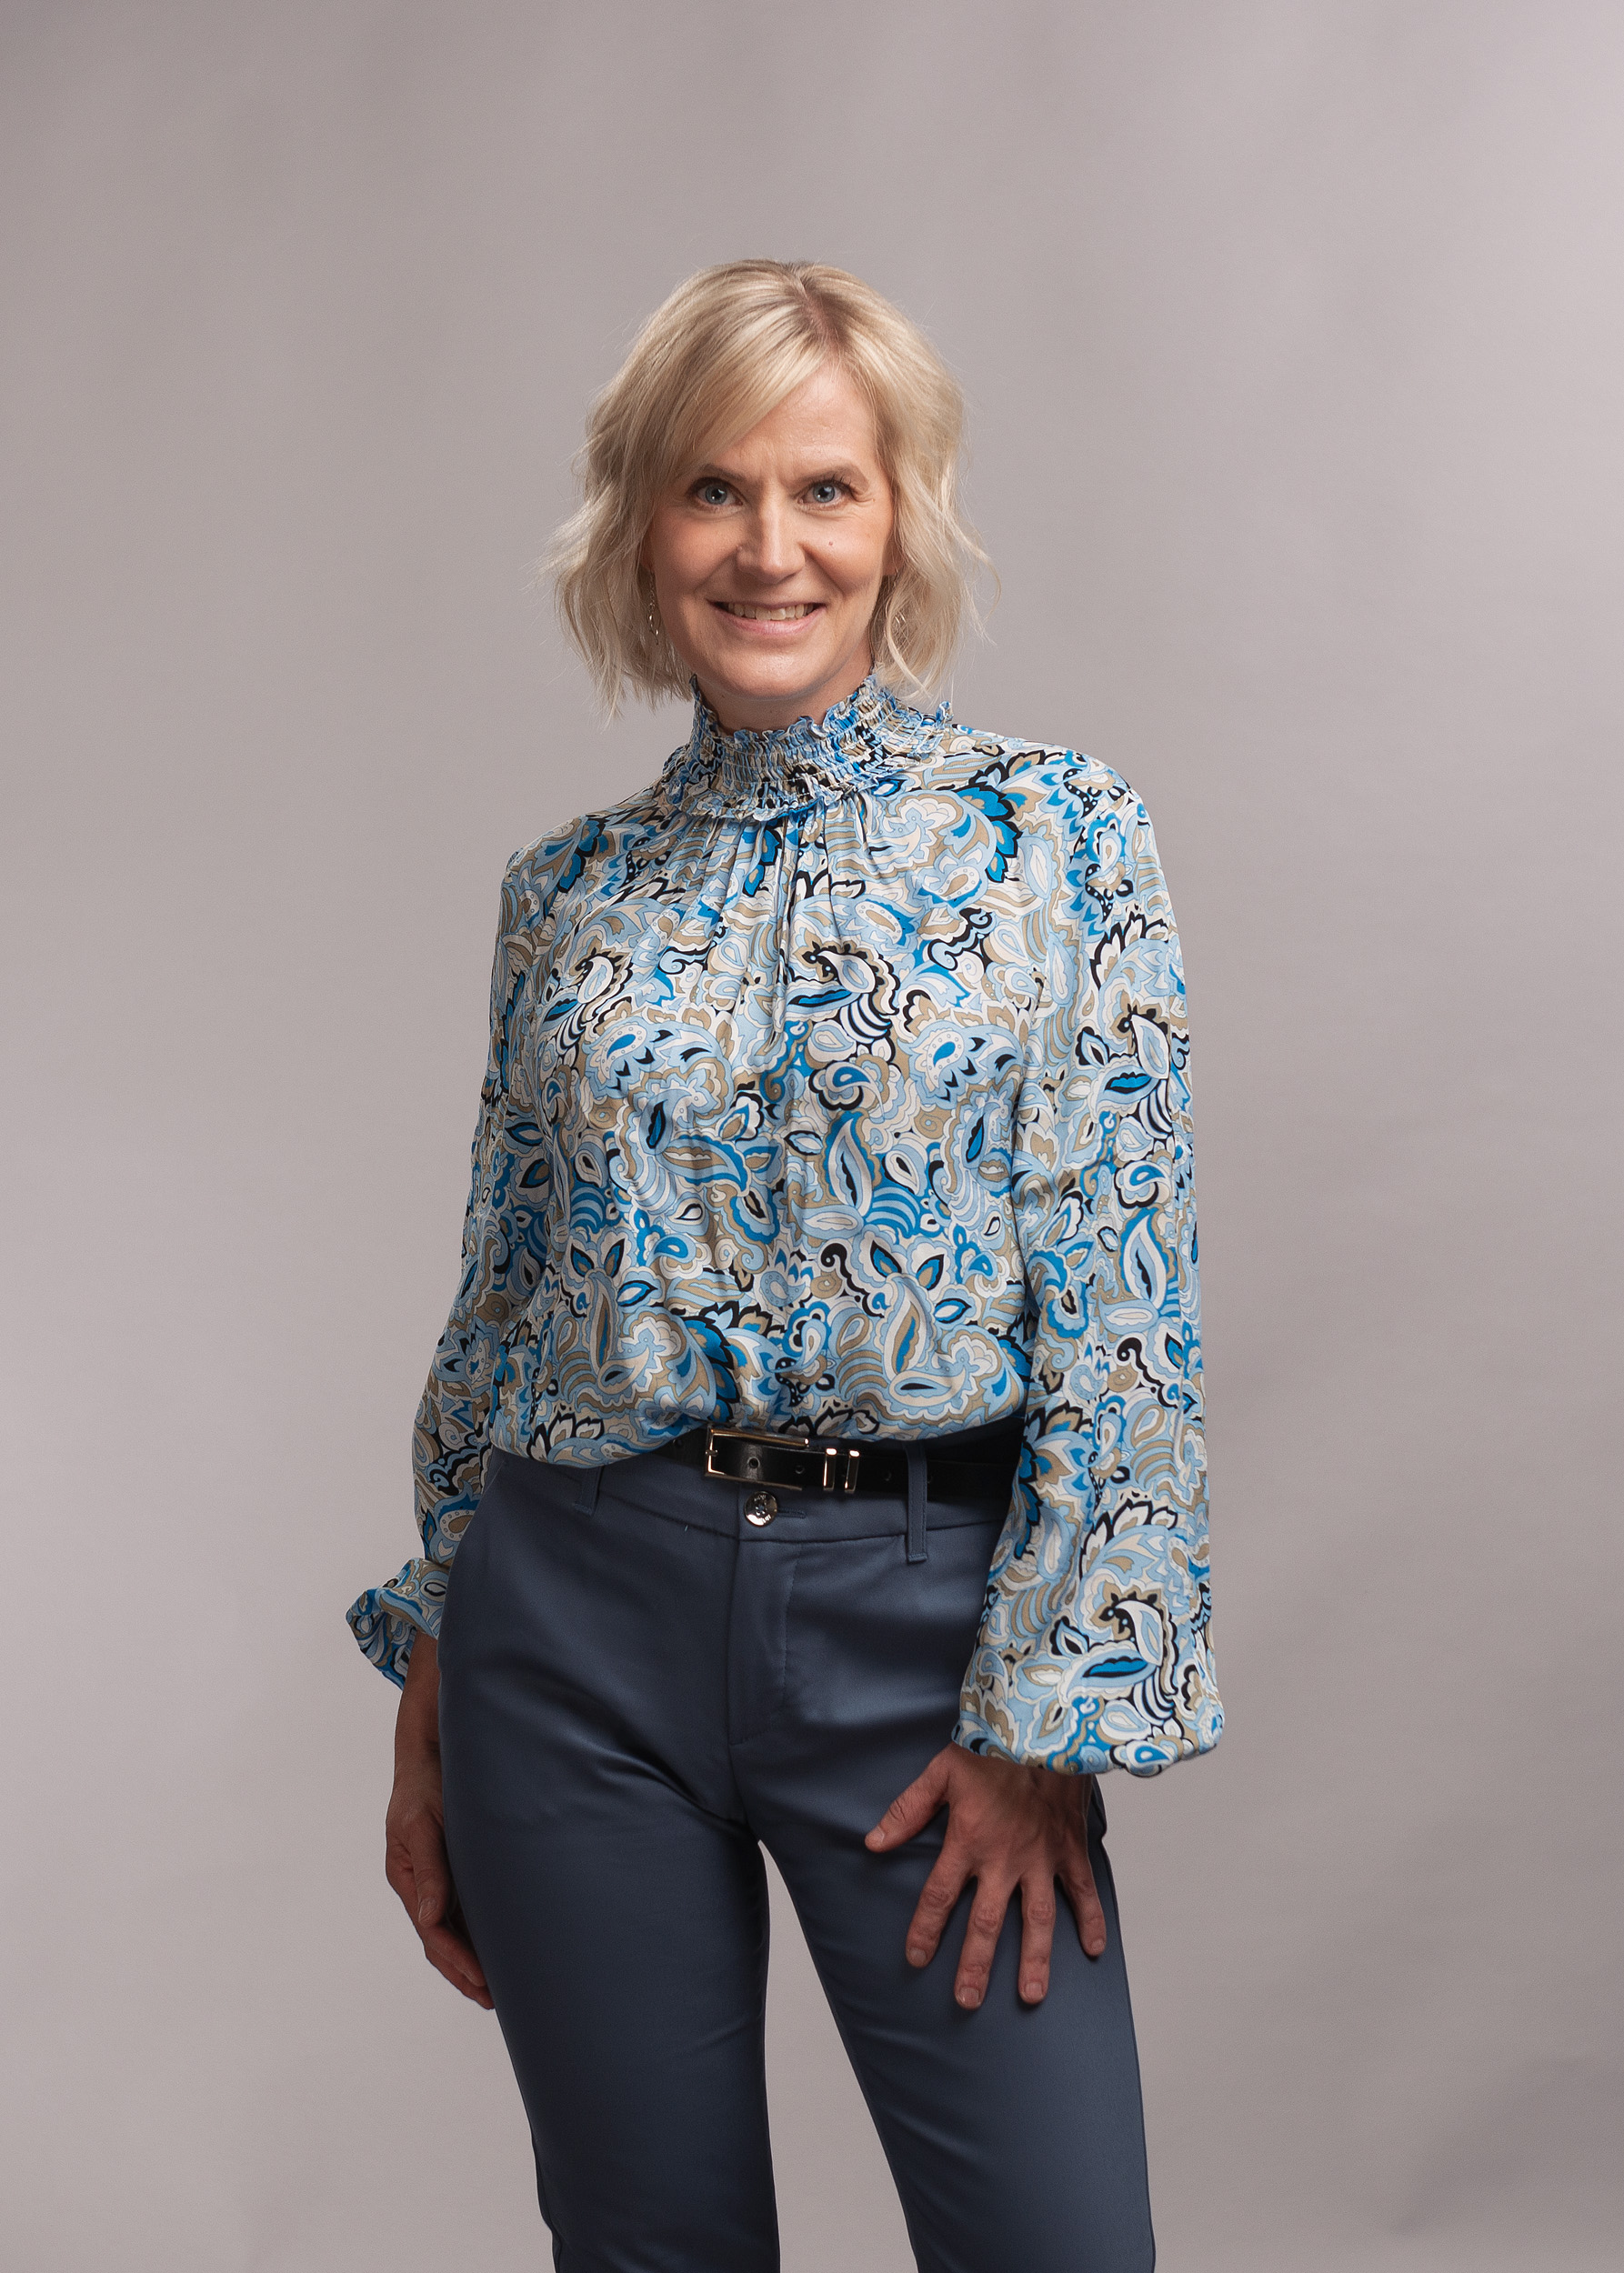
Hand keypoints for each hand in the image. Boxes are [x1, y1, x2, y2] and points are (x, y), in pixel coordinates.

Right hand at [383, 1634, 493, 2008]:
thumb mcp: (419, 1821)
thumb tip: (430, 1917)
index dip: (459, 1962)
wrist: (436, 1744)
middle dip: (469, 1973)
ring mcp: (443, 1876)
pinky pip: (473, 1907)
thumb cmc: (424, 1781)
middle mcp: (426, 1884)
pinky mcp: (462, 1864)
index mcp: (409, 1878)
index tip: (485, 1984)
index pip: (434, 1934)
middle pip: (445, 1941)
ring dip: (479, 1958)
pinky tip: (511, 1944)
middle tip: (499, 2002)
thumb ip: (428, 1867)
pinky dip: (487, 1931)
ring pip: (459, 1929)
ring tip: (507, 1989)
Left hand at [866, 1744, 1105, 2008]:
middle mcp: (1004, 1858)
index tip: (915, 1959)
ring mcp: (1041, 1857)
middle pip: (986, 1922)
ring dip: (1034, 1959)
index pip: (939, 1896)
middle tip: (967, 2001)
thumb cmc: (992, 1745)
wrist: (1045, 1723)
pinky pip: (1083, 1890)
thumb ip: (908, 1810)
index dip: (925, 1929)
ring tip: (1029, 1995)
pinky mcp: (1070, 1848)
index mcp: (968, 1840)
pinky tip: (1093, 1950)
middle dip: (975, 1964)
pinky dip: (1092, 1919)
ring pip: (1037, 1919)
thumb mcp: (941, 1770)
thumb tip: (874, 1842)